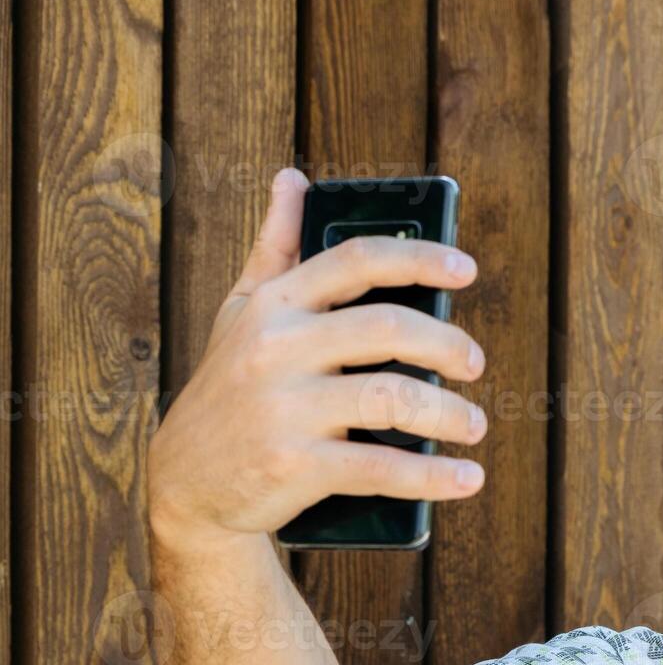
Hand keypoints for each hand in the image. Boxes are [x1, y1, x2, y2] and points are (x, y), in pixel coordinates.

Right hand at [147, 168, 487, 543]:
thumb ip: (276, 249)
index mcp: (276, 303)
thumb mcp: (242, 313)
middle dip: (448, 345)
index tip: (467, 270)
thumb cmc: (229, 389)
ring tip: (475, 424)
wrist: (184, 486)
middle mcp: (277, 348)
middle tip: (475, 364)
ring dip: (450, 414)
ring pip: (393, 398)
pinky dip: (432, 475)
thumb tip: (291, 179)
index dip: (420, 257)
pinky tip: (467, 477)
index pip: (357, 261)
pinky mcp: (293, 465)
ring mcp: (284, 408)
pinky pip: (380, 467)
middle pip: (389, 327)